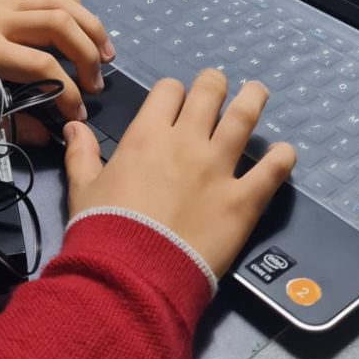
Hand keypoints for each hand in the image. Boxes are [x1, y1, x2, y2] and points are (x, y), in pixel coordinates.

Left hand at [0, 0, 113, 127]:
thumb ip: (5, 123)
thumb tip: (45, 135)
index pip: (43, 68)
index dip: (68, 93)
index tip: (79, 112)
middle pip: (59, 24)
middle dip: (88, 53)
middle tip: (98, 82)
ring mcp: (1, 3)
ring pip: (58, 0)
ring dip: (89, 24)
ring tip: (105, 51)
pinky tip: (81, 17)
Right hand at [62, 69, 296, 278]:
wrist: (132, 274)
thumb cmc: (103, 229)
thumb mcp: (83, 188)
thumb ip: (81, 153)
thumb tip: (73, 125)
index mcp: (148, 135)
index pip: (169, 91)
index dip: (174, 92)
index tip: (176, 102)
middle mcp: (187, 141)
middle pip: (209, 92)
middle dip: (215, 84)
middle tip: (221, 88)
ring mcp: (219, 168)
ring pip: (244, 117)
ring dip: (253, 100)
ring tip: (258, 92)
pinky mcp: (243, 199)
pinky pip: (272, 169)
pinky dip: (282, 157)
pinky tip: (285, 152)